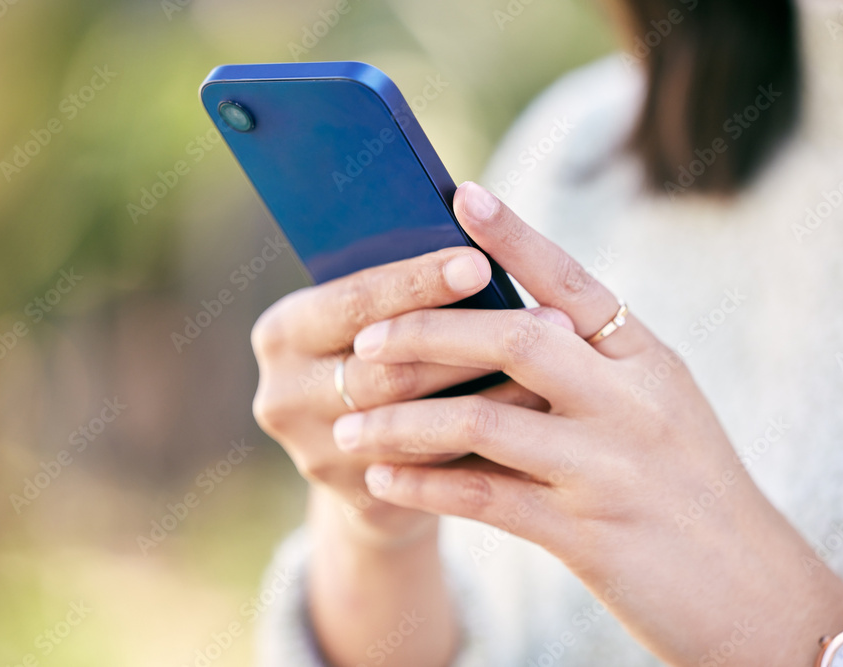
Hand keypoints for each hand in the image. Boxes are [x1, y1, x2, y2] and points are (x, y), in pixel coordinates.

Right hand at [251, 235, 563, 546]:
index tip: (478, 262)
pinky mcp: (355, 497)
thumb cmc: (386, 360)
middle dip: (471, 341)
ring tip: (559, 365)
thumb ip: (408, 293)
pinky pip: (432, 467)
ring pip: (415, 420)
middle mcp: (283, 393)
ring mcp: (315, 452)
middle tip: (549, 319)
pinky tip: (539, 419)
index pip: (354, 300)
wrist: (370, 458)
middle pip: (386, 367)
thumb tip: (476, 241)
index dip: (417, 283)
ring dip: (494, 391)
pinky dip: (488, 440)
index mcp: (284, 330)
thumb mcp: (378, 319)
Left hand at [332, 182, 842, 664]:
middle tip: (366, 338)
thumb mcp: (663, 414)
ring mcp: (611, 467)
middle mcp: (633, 404)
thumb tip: (509, 335)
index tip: (462, 196)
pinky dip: (428, 486)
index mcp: (650, 364)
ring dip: (405, 421)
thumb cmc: (699, 496)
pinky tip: (383, 482)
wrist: (757, 596)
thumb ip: (598, 373)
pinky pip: (487, 498)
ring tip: (349, 427)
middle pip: (517, 338)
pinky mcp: (589, 535)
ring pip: (485, 421)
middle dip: (431, 330)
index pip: (575, 283)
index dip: (516, 237)